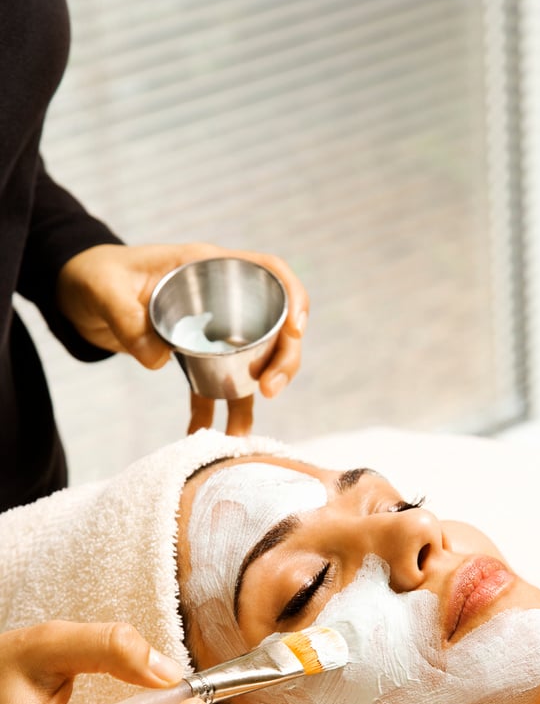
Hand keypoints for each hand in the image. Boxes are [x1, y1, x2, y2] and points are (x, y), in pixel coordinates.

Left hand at [57, 242, 309, 435]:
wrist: (81, 295)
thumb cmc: (95, 277)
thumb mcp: (104, 291)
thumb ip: (126, 320)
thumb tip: (158, 361)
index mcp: (209, 267)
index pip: (271, 272)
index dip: (293, 296)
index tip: (295, 330)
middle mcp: (221, 297)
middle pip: (274, 325)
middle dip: (283, 360)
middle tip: (270, 391)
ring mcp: (212, 329)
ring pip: (254, 361)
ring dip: (255, 396)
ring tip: (241, 432)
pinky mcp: (197, 355)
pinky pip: (217, 384)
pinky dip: (214, 411)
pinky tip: (202, 435)